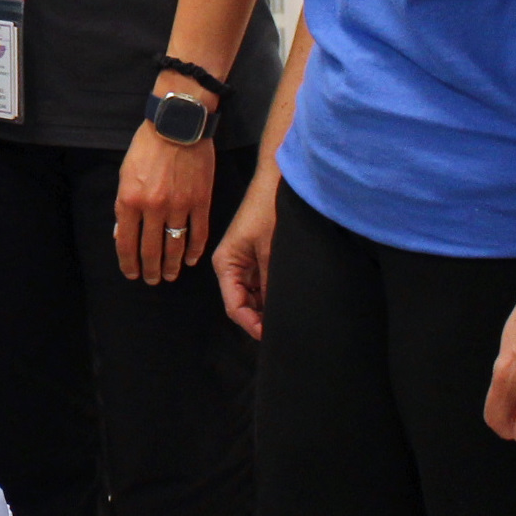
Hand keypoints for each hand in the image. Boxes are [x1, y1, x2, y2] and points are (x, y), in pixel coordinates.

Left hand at [114, 121, 215, 284]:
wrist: (178, 125)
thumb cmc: (147, 147)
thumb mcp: (125, 174)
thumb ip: (123, 206)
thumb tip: (121, 233)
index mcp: (129, 200)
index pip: (126, 242)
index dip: (128, 262)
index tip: (131, 273)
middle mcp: (153, 208)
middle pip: (150, 249)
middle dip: (149, 270)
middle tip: (150, 280)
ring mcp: (179, 206)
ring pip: (174, 246)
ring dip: (171, 265)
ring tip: (168, 276)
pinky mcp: (200, 202)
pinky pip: (198, 233)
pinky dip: (195, 250)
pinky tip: (191, 260)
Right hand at [211, 164, 280, 336]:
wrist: (279, 179)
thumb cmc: (269, 208)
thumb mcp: (271, 250)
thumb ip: (271, 283)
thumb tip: (276, 314)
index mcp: (226, 264)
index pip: (234, 307)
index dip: (252, 325)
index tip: (274, 335)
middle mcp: (231, 266)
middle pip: (243, 304)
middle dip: (261, 318)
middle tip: (286, 328)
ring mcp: (245, 262)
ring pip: (254, 296)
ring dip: (268, 306)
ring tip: (290, 314)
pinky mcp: (257, 256)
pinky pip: (262, 284)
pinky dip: (273, 293)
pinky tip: (289, 298)